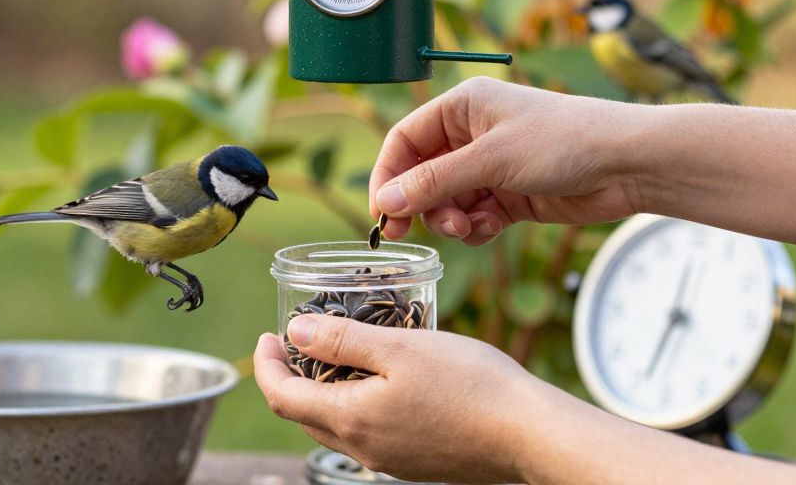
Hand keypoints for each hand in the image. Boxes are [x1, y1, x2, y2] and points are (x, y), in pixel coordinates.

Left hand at [254, 315, 541, 482]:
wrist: (530, 434)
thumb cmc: (471, 385)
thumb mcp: (400, 347)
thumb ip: (343, 340)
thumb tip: (294, 333)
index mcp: (352, 420)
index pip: (280, 397)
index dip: (265, 365)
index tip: (268, 335)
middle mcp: (364, 449)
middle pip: (304, 415)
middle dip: (290, 377)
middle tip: (297, 340)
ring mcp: (390, 460)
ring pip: (336, 426)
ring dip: (323, 392)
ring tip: (338, 353)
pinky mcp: (415, 462)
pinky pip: (369, 434)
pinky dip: (356, 405)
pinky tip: (381, 379)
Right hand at [369, 77, 644, 243]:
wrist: (627, 164)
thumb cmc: (564, 142)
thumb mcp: (490, 160)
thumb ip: (434, 183)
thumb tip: (385, 202)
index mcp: (462, 107)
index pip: (404, 141)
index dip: (388, 176)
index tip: (381, 212)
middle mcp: (472, 134)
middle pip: (421, 175)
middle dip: (421, 204)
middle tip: (412, 231)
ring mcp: (491, 166)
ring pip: (446, 201)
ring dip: (450, 219)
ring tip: (469, 226)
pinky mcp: (511, 194)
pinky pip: (474, 216)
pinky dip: (477, 227)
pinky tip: (494, 227)